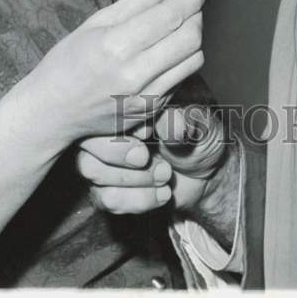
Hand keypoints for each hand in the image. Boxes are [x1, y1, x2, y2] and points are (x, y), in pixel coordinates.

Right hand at [19, 0, 210, 149]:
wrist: (51, 112)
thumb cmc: (67, 63)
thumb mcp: (96, 22)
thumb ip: (138, 0)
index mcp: (116, 46)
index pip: (170, 16)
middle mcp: (134, 75)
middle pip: (190, 38)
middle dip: (197, 15)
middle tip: (189, 4)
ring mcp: (145, 97)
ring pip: (193, 60)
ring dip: (193, 37)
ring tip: (177, 26)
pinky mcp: (151, 111)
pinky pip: (182, 79)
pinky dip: (182, 60)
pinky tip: (165, 51)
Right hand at [77, 107, 228, 215]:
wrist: (210, 172)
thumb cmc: (203, 134)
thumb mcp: (202, 121)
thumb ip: (187, 119)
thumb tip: (173, 126)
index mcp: (127, 97)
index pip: (99, 105)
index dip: (120, 124)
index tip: (149, 133)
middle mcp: (107, 124)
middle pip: (86, 139)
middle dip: (121, 156)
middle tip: (154, 160)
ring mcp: (104, 156)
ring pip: (89, 169)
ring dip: (131, 180)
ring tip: (166, 176)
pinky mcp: (108, 186)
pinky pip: (103, 198)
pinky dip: (136, 200)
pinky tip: (162, 194)